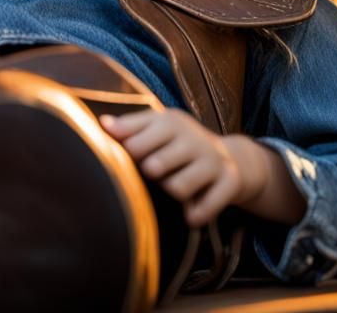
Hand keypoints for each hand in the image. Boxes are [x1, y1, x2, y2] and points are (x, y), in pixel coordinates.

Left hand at [100, 109, 262, 226]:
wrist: (233, 157)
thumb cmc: (180, 144)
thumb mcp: (157, 128)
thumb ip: (129, 127)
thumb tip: (103, 124)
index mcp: (169, 122)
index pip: (134, 143)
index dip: (128, 157)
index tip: (131, 158)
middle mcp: (193, 137)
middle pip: (153, 166)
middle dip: (150, 175)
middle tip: (155, 173)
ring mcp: (213, 159)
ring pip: (177, 189)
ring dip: (172, 194)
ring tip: (175, 187)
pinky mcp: (229, 181)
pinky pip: (203, 209)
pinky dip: (194, 215)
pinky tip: (191, 211)